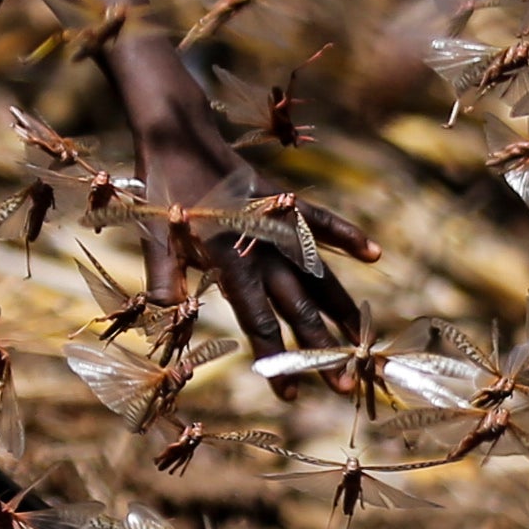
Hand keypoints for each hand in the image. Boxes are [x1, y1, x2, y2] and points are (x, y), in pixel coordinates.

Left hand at [114, 38, 346, 358]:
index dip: (275, 355)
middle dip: (320, 349)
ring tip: (363, 344)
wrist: (178, 135)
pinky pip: (322, 221)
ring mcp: (278, 222)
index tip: (293, 394)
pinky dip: (347, 235)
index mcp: (227, 256)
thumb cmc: (161, 194)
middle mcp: (261, 243)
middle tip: (343, 389)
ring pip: (317, 273)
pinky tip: (374, 255)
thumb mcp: (153, 236)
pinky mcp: (286, 201)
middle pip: (297, 306)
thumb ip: (164, 277)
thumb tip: (163, 318)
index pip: (256, 316)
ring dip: (341, 311)